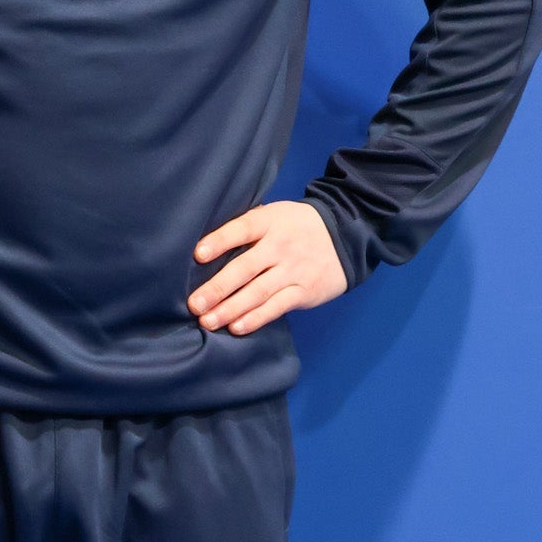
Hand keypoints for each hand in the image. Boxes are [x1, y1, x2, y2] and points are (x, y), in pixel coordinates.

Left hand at [188, 201, 346, 335]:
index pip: (242, 229)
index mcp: (270, 221)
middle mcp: (280, 246)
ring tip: (207, 321)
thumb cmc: (297, 226)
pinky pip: (277, 307)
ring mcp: (293, 270)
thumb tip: (206, 243)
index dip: (219, 241)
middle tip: (194, 304)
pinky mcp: (304, 291)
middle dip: (217, 288)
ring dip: (230, 308)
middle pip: (245, 268)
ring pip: (257, 292)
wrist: (347, 234)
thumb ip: (248, 226)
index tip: (197, 255)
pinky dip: (256, 318)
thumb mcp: (276, 214)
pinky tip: (237, 327)